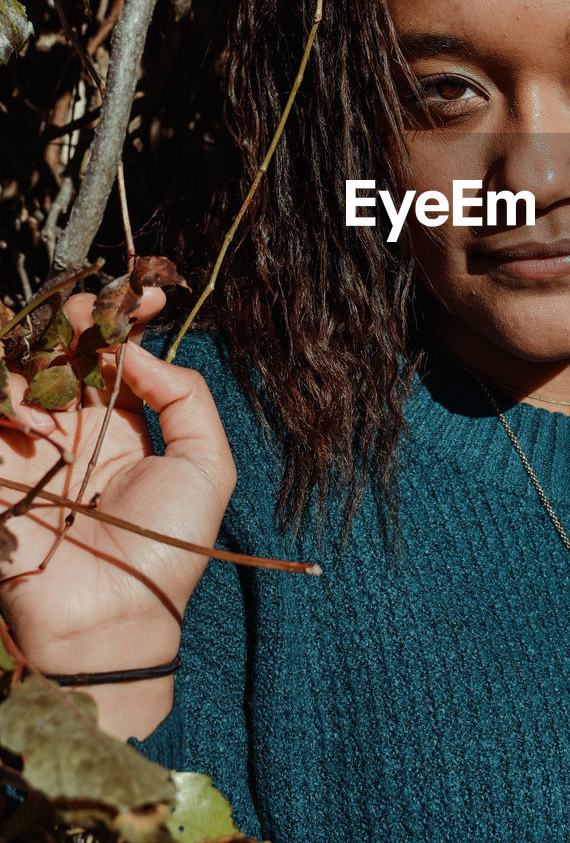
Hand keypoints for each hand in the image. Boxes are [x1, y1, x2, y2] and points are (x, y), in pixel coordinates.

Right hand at [0, 290, 235, 734]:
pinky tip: (39, 418)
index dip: (124, 319)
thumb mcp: (207, 465)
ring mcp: (30, 445)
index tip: (142, 293)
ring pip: (22, 369)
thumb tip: (137, 349)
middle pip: (64, 350)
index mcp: (122, 427)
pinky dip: (9, 396)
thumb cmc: (169, 548)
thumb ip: (184, 396)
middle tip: (91, 312)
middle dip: (79, 320)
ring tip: (67, 362)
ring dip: (42, 352)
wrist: (113, 620)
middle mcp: (73, 429)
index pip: (113, 355)